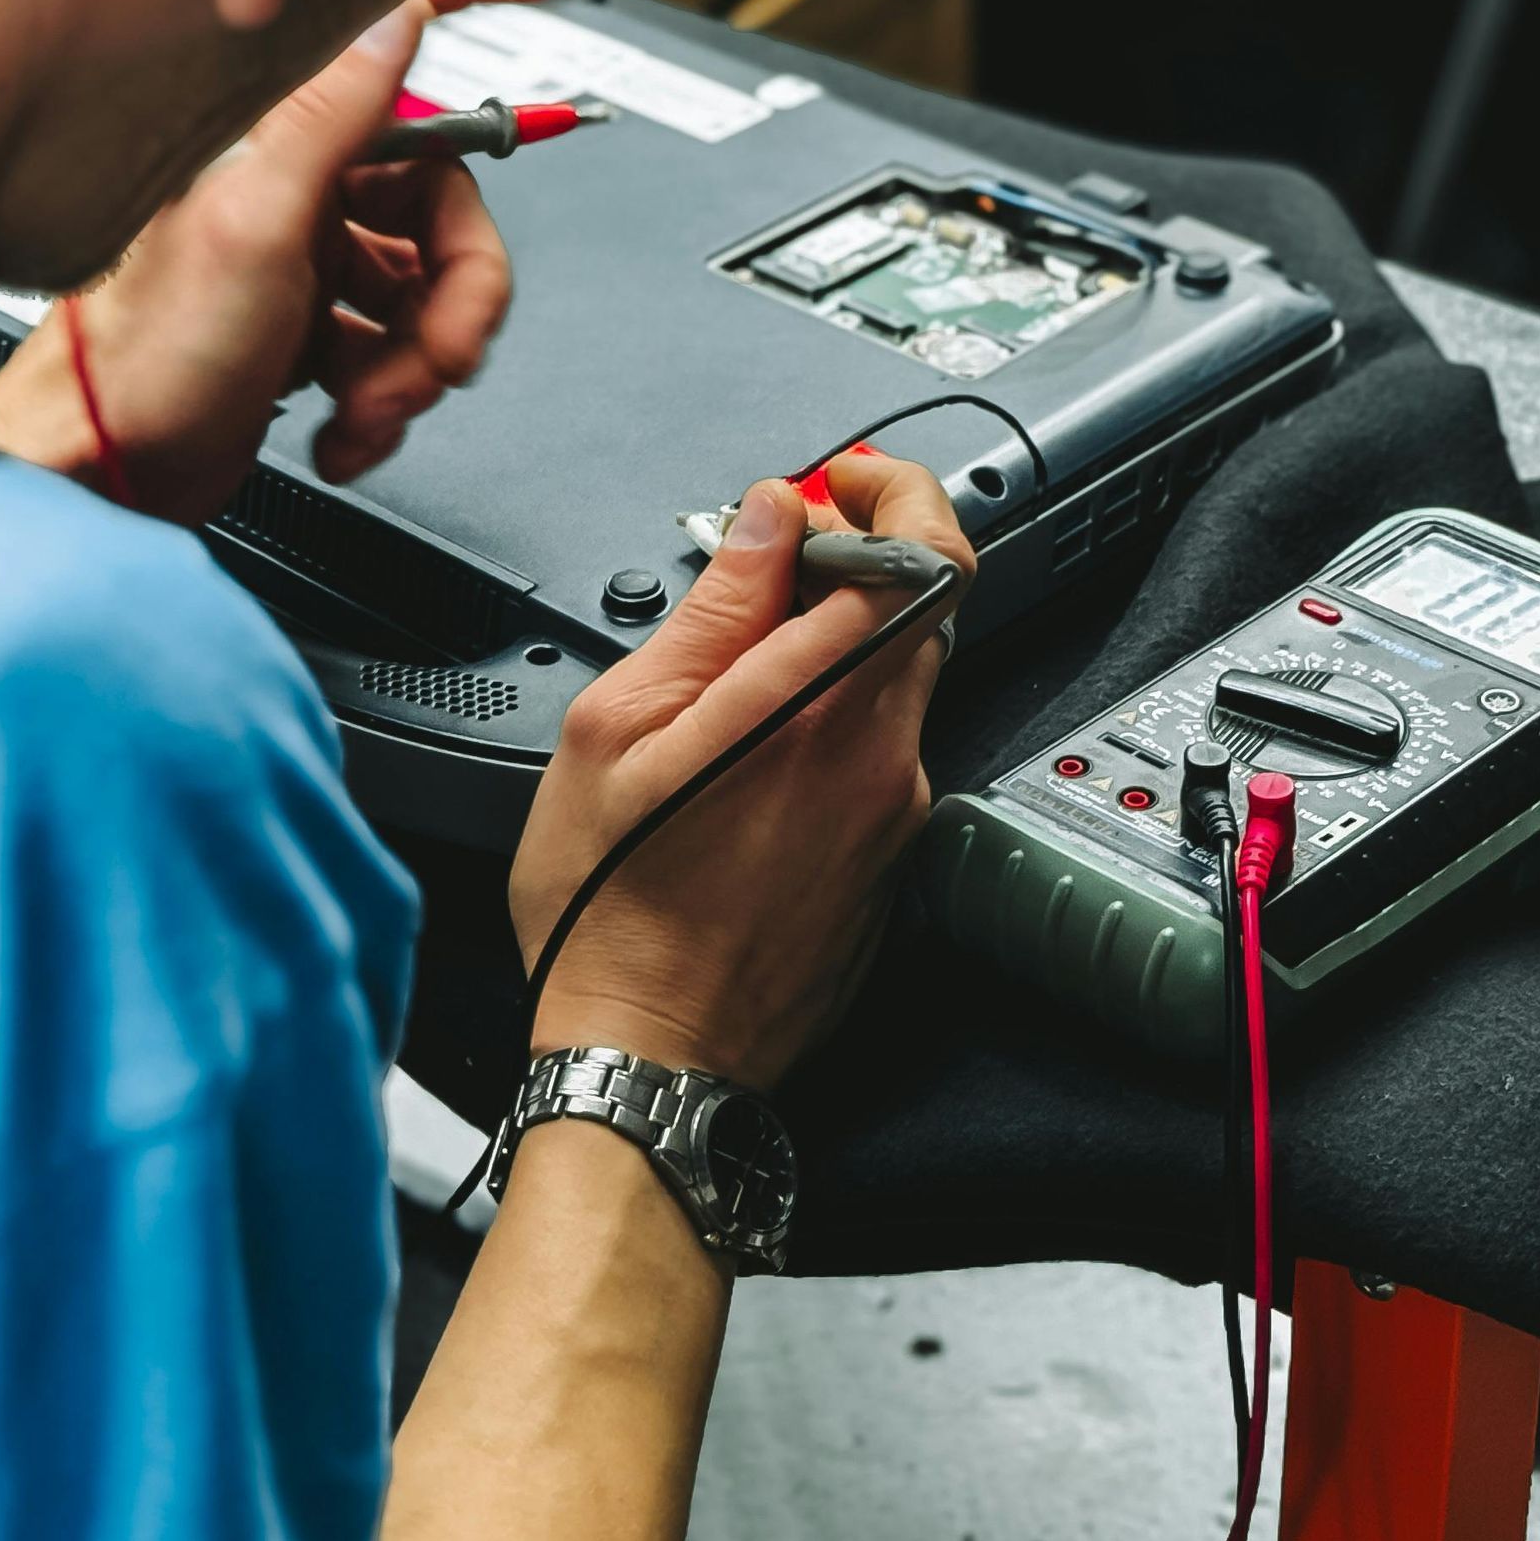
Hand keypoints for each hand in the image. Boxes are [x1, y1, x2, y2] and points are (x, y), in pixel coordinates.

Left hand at [0, 0, 596, 524]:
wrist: (109, 469)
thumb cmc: (148, 351)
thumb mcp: (255, 221)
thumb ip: (331, 116)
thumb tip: (400, 17)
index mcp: (286, 134)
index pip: (405, 31)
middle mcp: (303, 180)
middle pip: (451, 209)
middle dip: (457, 301)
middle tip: (437, 359)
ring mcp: (312, 253)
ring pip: (432, 289)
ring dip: (416, 366)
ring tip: (368, 406)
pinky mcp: (314, 322)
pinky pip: (398, 347)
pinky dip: (384, 401)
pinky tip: (342, 427)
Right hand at [512, 449, 973, 1092]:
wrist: (651, 1053)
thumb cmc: (610, 906)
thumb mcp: (616, 729)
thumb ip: (714, 609)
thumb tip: (770, 519)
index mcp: (813, 707)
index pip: (923, 551)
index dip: (887, 494)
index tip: (828, 487)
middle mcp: (877, 755)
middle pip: (929, 603)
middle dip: (866, 554)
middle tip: (789, 550)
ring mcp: (893, 810)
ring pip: (904, 673)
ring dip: (846, 635)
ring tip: (749, 654)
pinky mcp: (891, 854)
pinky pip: (884, 745)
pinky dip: (838, 710)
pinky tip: (758, 741)